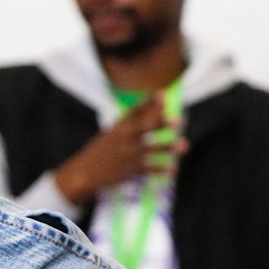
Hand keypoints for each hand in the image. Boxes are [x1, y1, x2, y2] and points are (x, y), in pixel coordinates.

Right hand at [52, 93, 186, 205]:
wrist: (84, 173)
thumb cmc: (97, 153)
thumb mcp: (108, 135)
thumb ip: (126, 127)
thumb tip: (146, 116)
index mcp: (117, 128)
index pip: (134, 112)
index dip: (149, 102)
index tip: (162, 94)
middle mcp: (123, 139)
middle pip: (145, 127)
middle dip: (161, 123)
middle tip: (177, 120)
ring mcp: (128, 154)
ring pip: (152, 149)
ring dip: (168, 147)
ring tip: (184, 145)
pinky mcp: (130, 170)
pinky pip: (150, 169)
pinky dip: (162, 169)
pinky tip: (173, 168)